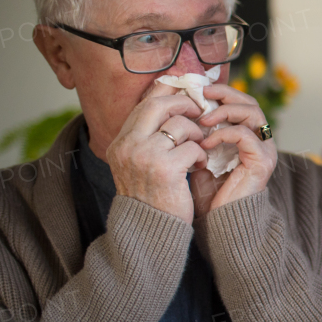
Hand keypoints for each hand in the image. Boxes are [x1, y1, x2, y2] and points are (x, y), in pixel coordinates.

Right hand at [106, 82, 207, 221]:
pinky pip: (192, 147)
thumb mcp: (141, 163)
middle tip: (199, 111)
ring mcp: (144, 156)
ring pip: (180, 124)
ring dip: (196, 134)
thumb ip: (150, 137)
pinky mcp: (165, 169)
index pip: (143, 104)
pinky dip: (201, 154)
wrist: (150, 230)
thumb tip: (173, 104)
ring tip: (198, 148)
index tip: (185, 91)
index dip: (167, 92)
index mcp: (120, 143)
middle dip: (184, 103)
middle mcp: (128, 146)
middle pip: (158, 104)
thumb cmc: (153, 195)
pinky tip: (198, 166)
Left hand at [190, 82, 278, 217]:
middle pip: (250, 102)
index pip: (241, 103)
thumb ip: (197, 134)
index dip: (221, 92)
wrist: (219, 221)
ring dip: (224, 110)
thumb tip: (179, 109)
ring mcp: (264, 150)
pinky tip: (206, 142)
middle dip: (224, 94)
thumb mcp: (200, 156)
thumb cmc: (208, 192)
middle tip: (200, 94)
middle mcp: (261, 140)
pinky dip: (223, 133)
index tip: (196, 90)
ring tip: (202, 119)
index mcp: (248, 137)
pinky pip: (245, 135)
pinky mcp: (262, 161)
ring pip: (252, 112)